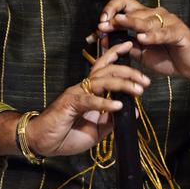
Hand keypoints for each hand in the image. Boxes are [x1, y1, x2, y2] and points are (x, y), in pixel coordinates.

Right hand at [24, 40, 151, 156]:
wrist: (44, 143)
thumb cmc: (67, 134)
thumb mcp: (97, 129)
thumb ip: (113, 119)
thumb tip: (133, 111)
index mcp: (89, 90)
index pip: (104, 67)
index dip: (115, 54)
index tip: (130, 46)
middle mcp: (83, 87)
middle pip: (107, 70)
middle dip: (128, 72)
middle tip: (146, 81)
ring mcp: (75, 94)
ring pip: (102, 81)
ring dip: (122, 84)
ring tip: (138, 91)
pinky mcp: (69, 104)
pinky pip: (90, 100)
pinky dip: (105, 103)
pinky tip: (118, 106)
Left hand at [96, 0, 189, 81]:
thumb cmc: (167, 57)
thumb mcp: (141, 53)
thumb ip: (126, 45)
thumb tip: (104, 40)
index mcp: (145, 17)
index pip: (126, 3)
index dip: (111, 9)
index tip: (101, 23)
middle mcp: (157, 15)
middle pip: (134, 10)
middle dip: (116, 18)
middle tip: (103, 26)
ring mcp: (169, 22)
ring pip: (147, 20)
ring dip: (131, 22)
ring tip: (118, 23)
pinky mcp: (180, 32)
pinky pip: (164, 33)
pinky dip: (153, 36)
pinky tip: (143, 38)